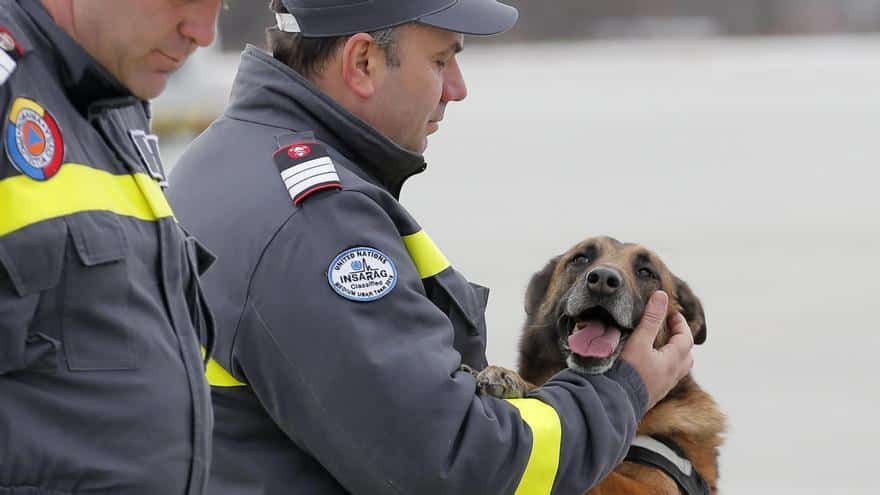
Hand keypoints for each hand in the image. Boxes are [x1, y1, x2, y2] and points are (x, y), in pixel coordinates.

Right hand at [620, 291, 693, 408]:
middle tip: (669, 328)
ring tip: (660, 345)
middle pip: (686, 355)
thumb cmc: (627, 372)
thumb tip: (661, 296)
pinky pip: (666, 377)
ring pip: (678, 368)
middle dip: (681, 339)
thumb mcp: (638, 341)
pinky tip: (649, 363)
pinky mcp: (653, 394)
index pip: (686, 338)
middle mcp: (672, 375)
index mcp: (672, 361)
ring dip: (674, 354)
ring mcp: (664, 386)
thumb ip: (650, 318)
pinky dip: (664, 365)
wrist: (614, 402)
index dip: (680, 323)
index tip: (671, 314)